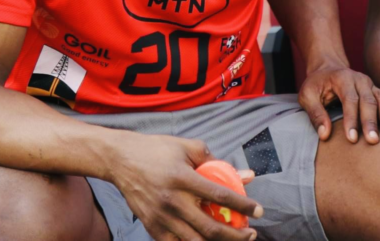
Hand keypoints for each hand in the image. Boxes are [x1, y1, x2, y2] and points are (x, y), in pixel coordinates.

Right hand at [110, 132, 262, 240]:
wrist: (120, 160)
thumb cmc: (156, 150)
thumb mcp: (187, 148)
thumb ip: (216, 161)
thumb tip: (246, 175)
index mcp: (183, 178)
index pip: (220, 196)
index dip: (243, 205)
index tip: (259, 211)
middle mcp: (173, 201)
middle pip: (211, 229)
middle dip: (236, 236)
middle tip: (251, 234)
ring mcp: (161, 218)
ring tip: (233, 239)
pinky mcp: (152, 227)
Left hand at [298, 62, 379, 144]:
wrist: (328, 67)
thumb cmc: (316, 84)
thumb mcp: (307, 95)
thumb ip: (315, 113)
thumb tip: (324, 135)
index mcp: (343, 79)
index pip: (349, 100)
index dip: (351, 119)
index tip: (352, 139)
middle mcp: (360, 80)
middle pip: (368, 100)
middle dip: (371, 121)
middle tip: (373, 141)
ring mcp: (371, 85)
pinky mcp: (377, 91)